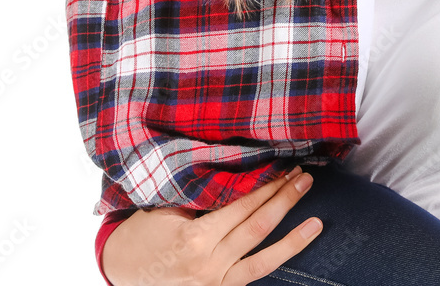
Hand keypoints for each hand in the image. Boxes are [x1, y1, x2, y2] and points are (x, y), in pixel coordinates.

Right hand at [102, 168, 321, 285]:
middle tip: (305, 178)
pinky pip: (252, 277)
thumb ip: (199, 194)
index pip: (240, 206)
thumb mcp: (166, 206)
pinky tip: (295, 250)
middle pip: (256, 228)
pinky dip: (275, 262)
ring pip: (262, 261)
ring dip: (292, 239)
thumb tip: (236, 168)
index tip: (284, 165)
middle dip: (283, 201)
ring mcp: (215, 284)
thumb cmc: (144, 230)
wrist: (122, 270)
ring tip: (317, 222)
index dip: (265, 185)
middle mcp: (208, 265)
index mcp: (194, 239)